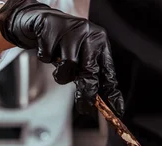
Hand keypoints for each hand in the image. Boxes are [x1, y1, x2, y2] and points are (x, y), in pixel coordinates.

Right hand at [0, 0, 123, 115]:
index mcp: (100, 42)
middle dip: (87, 92)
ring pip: (68, 65)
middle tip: (84, 106)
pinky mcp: (51, 29)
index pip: (109, 71)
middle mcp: (89, 34)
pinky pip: (48, 56)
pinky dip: (46, 58)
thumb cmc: (67, 42)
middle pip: (90, 70)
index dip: (112, 92)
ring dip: (62, 74)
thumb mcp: (84, 55)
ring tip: (60, 68)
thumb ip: (92, 75)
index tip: (116, 109)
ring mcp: (70, 30)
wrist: (45, 20)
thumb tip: (102, 103)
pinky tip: (49, 51)